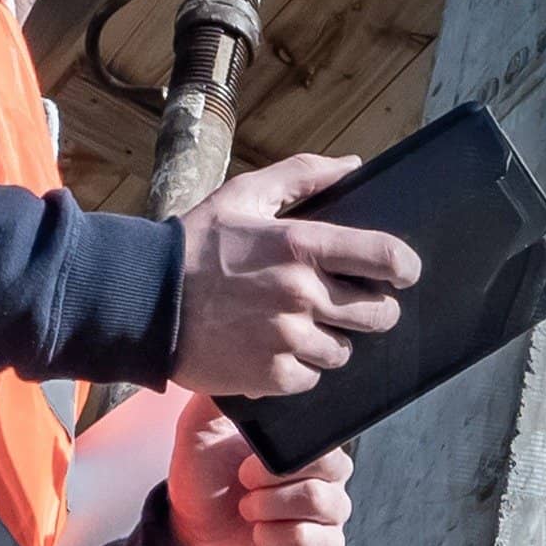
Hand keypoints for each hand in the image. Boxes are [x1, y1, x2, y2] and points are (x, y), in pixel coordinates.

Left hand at [165, 394, 353, 545]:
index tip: (247, 457)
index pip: (325, 436)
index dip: (288, 447)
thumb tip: (240, 375)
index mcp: (305, 448)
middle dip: (274, 476)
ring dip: (270, 506)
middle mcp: (326, 480)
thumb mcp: (199, 430)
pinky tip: (259, 535)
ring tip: (247, 509)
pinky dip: (276, 537)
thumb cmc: (205, 483)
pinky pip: (315, 541)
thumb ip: (217, 398)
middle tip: (243, 481)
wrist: (190, 536)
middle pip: (333, 466)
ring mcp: (327, 517)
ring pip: (322, 501)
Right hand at [169, 152, 418, 403]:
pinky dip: (298, 369)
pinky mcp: (271, 376)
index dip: (404, 267)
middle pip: (378, 314)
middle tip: (347, 305)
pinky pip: (311, 379)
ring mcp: (288, 338)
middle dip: (371, 310)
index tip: (403, 273)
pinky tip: (272, 349)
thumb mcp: (244, 196)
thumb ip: (303, 176)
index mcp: (301, 245)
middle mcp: (301, 293)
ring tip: (294, 325)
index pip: (384, 257)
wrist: (141, 300)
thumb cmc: (194, 245)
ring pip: (343, 351)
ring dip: (328, 341)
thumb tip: (353, 166)